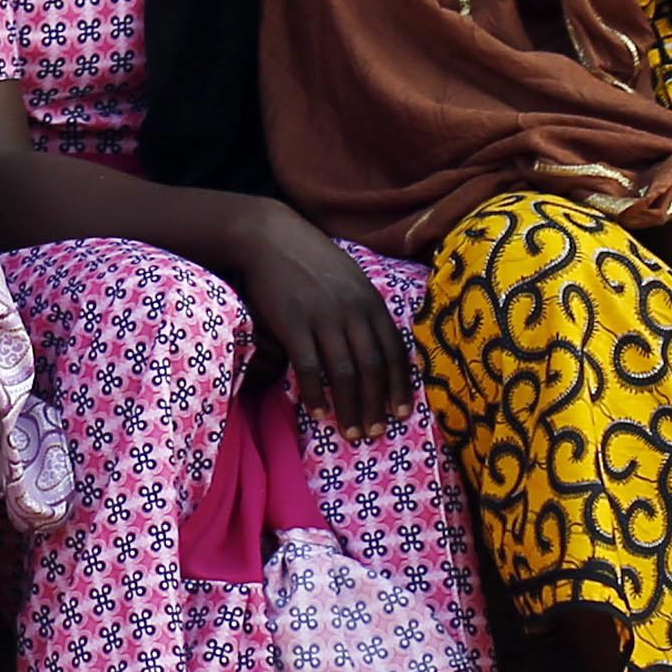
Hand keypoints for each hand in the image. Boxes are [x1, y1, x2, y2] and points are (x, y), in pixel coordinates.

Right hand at [229, 208, 414, 435]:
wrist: (270, 238)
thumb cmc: (310, 260)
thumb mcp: (350, 278)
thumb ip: (365, 311)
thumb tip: (377, 349)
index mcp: (371, 301)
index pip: (394, 352)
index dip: (399, 387)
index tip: (401, 414)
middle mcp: (352, 311)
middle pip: (372, 369)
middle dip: (376, 406)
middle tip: (376, 434)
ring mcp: (323, 318)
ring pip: (344, 374)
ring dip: (350, 409)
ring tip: (352, 434)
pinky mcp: (293, 324)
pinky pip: (309, 368)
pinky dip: (316, 395)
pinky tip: (318, 414)